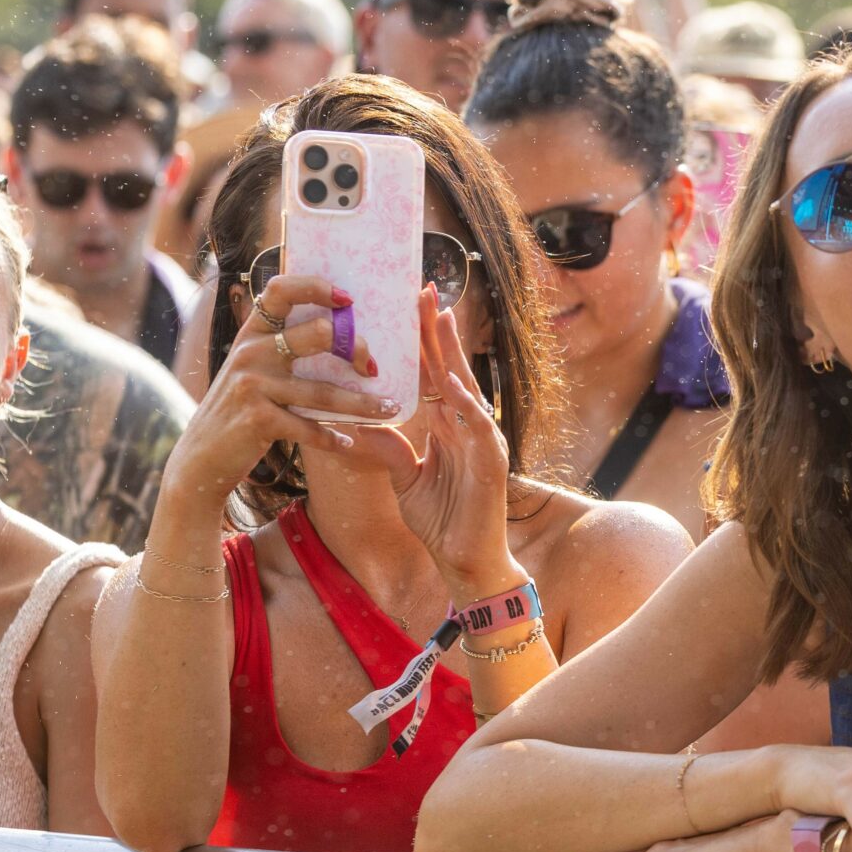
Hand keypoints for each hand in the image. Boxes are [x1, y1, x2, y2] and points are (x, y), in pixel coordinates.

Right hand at [168, 274, 397, 504]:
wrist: (202, 456)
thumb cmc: (237, 409)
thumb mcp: (250, 369)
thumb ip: (279, 348)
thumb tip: (336, 332)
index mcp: (251, 334)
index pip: (280, 290)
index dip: (316, 286)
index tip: (347, 299)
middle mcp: (250, 353)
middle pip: (317, 333)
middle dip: (355, 348)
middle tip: (373, 367)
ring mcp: (252, 386)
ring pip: (323, 391)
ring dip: (362, 404)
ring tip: (390, 409)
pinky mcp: (258, 420)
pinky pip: (309, 427)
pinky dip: (332, 438)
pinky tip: (348, 442)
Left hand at [322, 286, 515, 598]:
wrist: (465, 562)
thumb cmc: (441, 521)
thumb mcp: (405, 478)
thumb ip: (388, 448)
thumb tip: (359, 423)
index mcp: (448, 425)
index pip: (434, 373)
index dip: (422, 340)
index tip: (408, 305)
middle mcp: (467, 425)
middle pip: (450, 367)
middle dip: (437, 329)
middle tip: (424, 289)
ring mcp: (482, 440)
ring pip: (467, 385)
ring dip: (455, 352)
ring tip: (441, 317)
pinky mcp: (491, 462)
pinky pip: (479, 427)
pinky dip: (467, 404)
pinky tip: (454, 384)